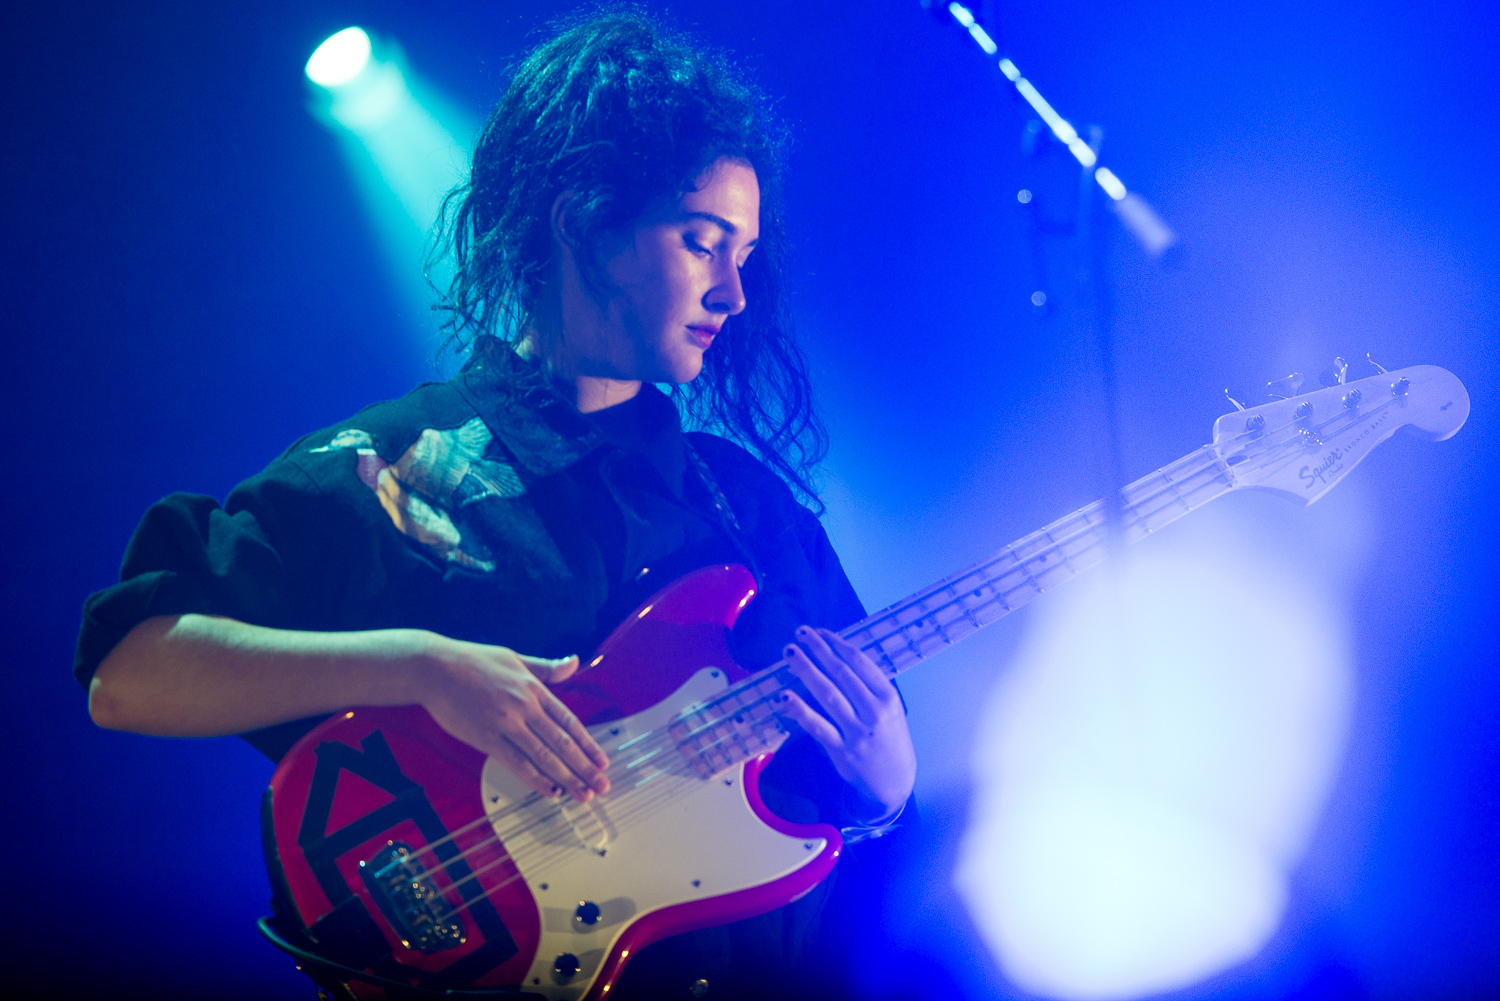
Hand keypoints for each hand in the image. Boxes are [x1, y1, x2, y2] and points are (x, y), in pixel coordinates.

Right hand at [419, 637, 610, 800]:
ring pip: (544, 756)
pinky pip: (516, 763)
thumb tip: (574, 663)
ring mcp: (506, 724)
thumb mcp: (515, 658)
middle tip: (601, 786)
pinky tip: (551, 791)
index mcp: (534, 689)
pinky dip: (536, 779)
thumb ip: (546, 668)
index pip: (568, 722)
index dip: (588, 744)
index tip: (602, 761)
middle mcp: (524, 707)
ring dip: (567, 778)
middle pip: (562, 743)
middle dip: (585, 767)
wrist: (434, 668)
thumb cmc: (473, 660)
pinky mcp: (486, 738)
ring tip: (583, 795)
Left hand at [779, 625, 915, 820]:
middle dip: (819, 650)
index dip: (837, 644)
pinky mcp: (841, 751)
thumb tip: (838, 659)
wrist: (895, 784)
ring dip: (806, 670)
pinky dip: (800, 711)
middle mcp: (874, 712)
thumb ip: (869, 689)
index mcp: (888, 698)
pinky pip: (817, 726)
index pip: (860, 663)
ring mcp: (856, 731)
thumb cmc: (891, 741)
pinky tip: (785, 696)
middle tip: (800, 633)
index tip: (820, 632)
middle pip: (841, 674)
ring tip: (790, 653)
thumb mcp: (891, 711)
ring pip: (827, 694)